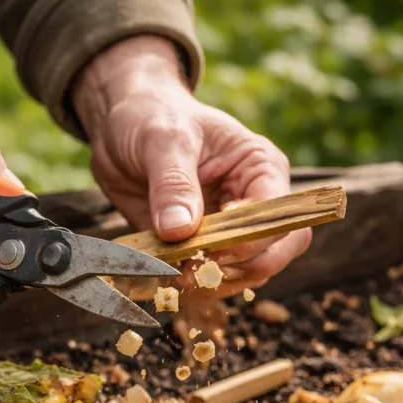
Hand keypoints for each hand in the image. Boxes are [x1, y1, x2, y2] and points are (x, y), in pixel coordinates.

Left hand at [72, 36, 311, 299]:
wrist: (123, 127)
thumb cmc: (153, 117)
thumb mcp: (162, 139)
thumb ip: (173, 183)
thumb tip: (180, 231)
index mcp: (261, 169)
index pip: (280, 215)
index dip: (255, 239)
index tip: (216, 249)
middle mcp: (254, 204)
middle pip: (274, 253)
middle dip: (239, 269)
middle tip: (194, 270)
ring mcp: (229, 230)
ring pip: (245, 274)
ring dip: (214, 282)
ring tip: (175, 274)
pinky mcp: (201, 248)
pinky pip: (208, 278)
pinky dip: (191, 285)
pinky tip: (165, 275)